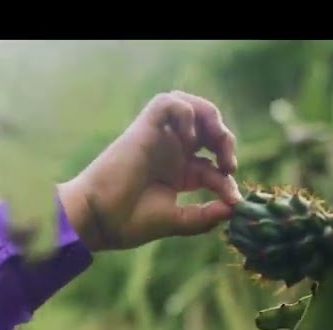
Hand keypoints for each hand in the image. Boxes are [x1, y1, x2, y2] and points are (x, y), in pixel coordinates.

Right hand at [57, 91, 241, 251]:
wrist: (98, 219)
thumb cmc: (128, 222)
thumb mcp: (176, 221)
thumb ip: (205, 216)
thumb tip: (234, 208)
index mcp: (177, 174)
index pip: (213, 167)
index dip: (227, 180)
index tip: (233, 198)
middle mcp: (170, 152)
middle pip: (208, 128)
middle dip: (225, 141)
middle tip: (228, 165)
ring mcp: (158, 139)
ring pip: (191, 107)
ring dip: (211, 118)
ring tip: (216, 140)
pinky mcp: (144, 128)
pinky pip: (168, 103)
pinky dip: (185, 113)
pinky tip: (188, 139)